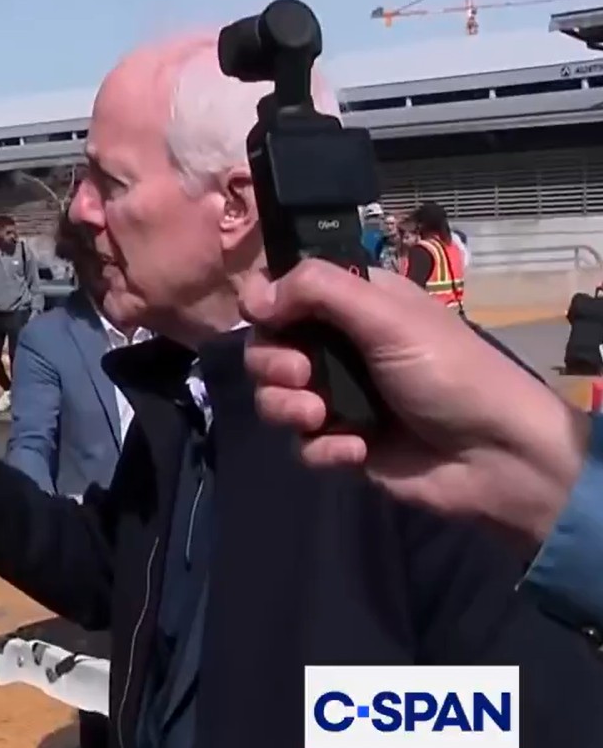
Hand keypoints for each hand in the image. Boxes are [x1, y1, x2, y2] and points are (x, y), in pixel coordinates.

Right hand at [239, 259, 586, 544]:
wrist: (494, 456)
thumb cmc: (448, 373)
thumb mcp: (388, 317)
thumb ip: (319, 291)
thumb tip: (253, 296)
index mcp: (354, 305)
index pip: (285, 292)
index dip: (265, 304)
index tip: (266, 318)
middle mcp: (340, 347)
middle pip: (267, 347)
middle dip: (273, 363)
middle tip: (301, 375)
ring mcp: (339, 397)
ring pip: (274, 397)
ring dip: (287, 407)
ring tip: (320, 417)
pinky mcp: (342, 443)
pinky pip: (301, 443)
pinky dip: (323, 447)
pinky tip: (357, 449)